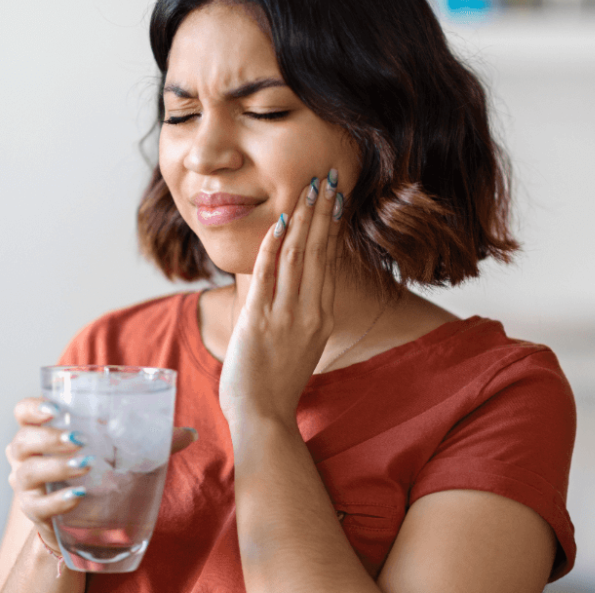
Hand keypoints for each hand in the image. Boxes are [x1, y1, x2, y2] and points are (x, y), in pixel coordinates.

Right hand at [5, 397, 198, 552]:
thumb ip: (149, 441)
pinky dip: (58, 501)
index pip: (23, 412)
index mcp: (42, 431)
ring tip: (85, 465)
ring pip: (28, 472)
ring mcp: (27, 486)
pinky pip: (39, 506)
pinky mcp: (34, 512)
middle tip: (79, 439)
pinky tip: (78, 497)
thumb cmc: (96, 473)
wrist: (82, 520)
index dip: (33, 408)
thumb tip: (190, 433)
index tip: (55, 408)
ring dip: (56, 466)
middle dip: (49, 438)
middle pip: (23, 441)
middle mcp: (25, 456)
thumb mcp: (118, 452)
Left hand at [218, 169, 342, 426]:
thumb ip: (301, 316)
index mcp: (321, 316)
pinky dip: (274, 245)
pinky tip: (280, 221)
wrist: (263, 417)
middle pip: (318, 251)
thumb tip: (297, 291)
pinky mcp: (259, 321)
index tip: (335, 198)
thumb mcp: (299, 345)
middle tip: (327, 178)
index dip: (331, 226)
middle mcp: (309, 312)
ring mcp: (285, 316)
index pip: (328, 261)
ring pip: (298, 256)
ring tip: (309, 188)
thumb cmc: (275, 385)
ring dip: (304, 218)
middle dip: (322, 210)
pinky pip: (268, 275)